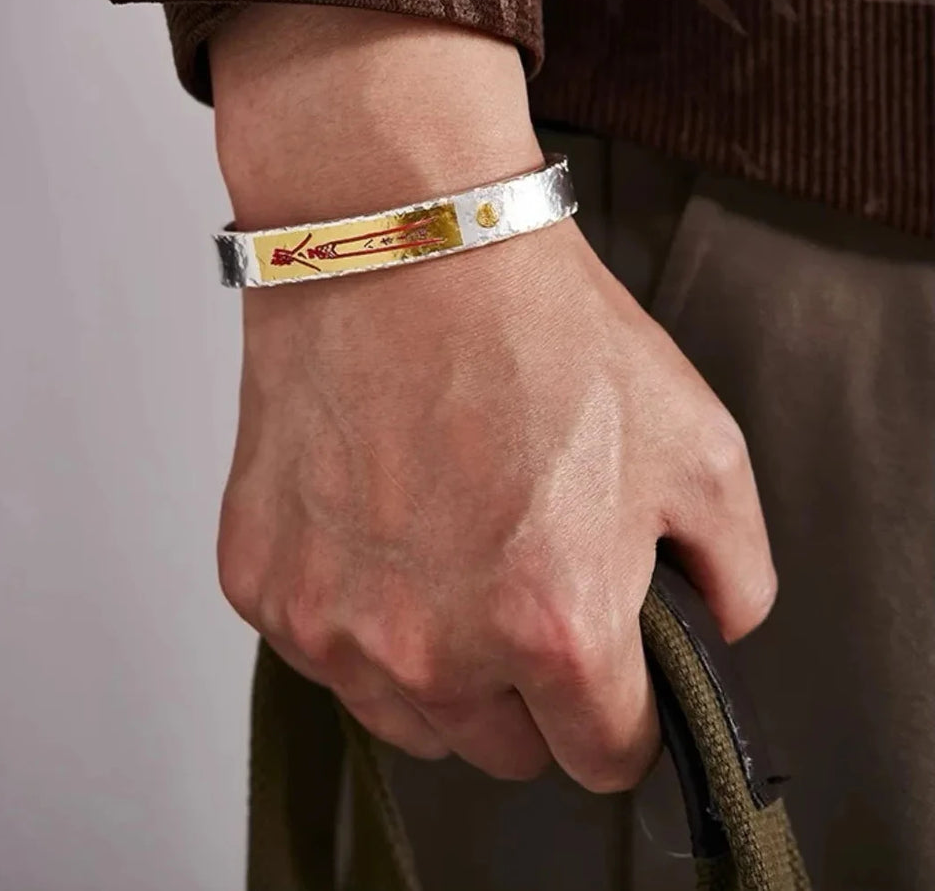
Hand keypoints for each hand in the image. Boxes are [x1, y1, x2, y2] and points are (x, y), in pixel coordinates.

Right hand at [209, 4, 776, 790]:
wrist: (402, 239)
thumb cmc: (536, 326)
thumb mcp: (699, 442)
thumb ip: (733, 575)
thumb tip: (713, 631)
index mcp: (556, 629)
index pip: (604, 757)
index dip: (620, 710)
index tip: (608, 667)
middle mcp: (434, 650)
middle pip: (502, 750)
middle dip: (529, 686)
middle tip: (523, 573)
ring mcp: (333, 623)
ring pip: (406, 714)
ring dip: (437, 658)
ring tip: (446, 539)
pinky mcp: (262, 583)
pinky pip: (323, 645)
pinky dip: (355, 603)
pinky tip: (378, 514)